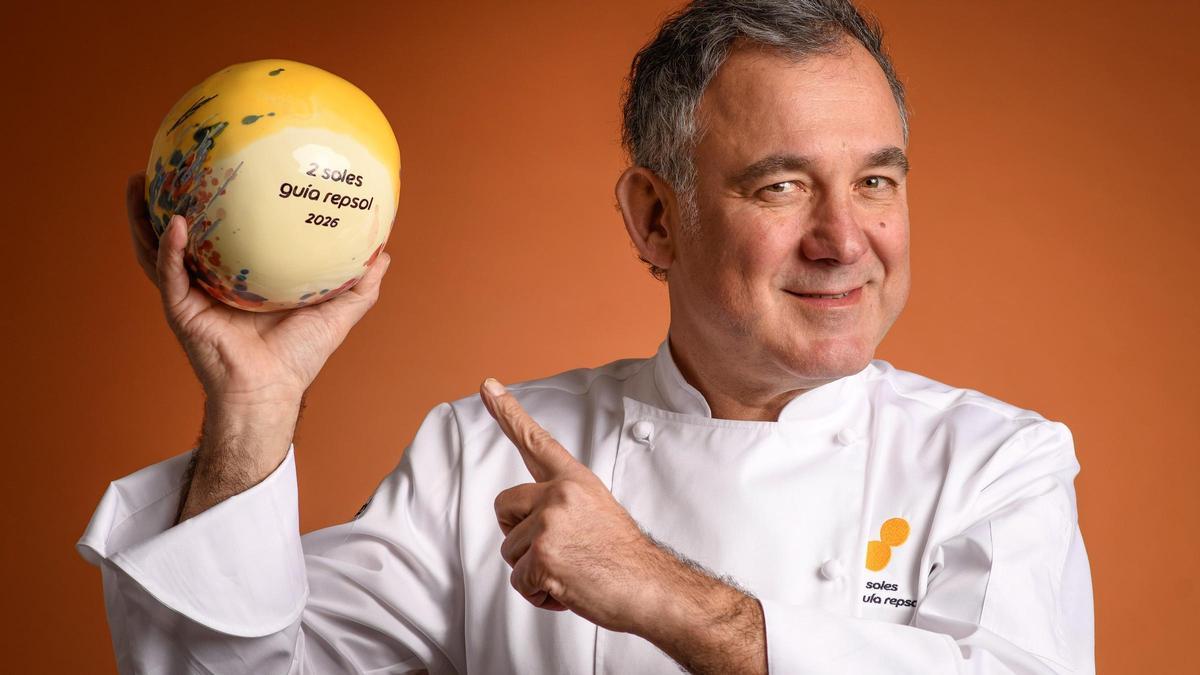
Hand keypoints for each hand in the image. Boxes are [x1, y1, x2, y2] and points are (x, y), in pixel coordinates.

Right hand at [127, 171, 390, 402]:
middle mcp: (210, 281)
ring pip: (158, 248)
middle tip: (163, 163)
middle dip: (166, 200)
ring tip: (139, 181)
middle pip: (181, 234)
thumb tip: (384, 253)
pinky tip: (175, 222)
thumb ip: (360, 284)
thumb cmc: (299, 356)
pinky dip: (170, 248)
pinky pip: (170, 272)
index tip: (220, 168)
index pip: (224, 234)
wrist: (271, 389)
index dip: (217, 204)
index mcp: (239, 278)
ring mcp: (192, 294)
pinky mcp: (182, 310)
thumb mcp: (337, 312)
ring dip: (145, 216)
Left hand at [480, 377, 673, 633]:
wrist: (649, 587)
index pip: (536, 441)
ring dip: (534, 570)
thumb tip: (533, 522)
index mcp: (575, 480)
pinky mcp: (542, 554)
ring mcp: (550, 522)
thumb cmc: (624, 558)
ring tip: (572, 571)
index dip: (507, 412)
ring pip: (510, 550)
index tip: (488, 385)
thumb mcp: (597, 512)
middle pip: (504, 507)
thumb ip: (562, 505)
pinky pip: (519, 580)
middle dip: (518, 534)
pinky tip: (568, 588)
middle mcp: (560, 494)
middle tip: (557, 550)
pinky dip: (539, 593)